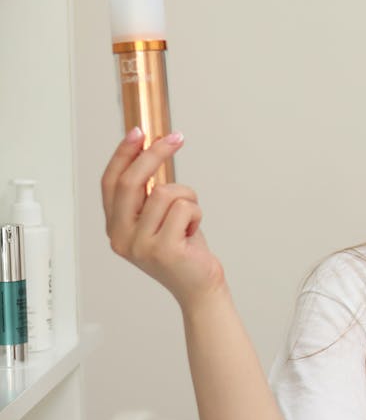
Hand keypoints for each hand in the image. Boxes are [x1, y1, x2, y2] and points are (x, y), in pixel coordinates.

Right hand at [101, 128, 225, 309]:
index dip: (123, 154)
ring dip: (187, 197)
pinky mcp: (163, 249)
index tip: (139, 132)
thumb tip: (153, 153)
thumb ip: (149, 196)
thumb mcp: (159, 220)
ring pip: (166, 192)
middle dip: (155, 154)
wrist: (199, 287)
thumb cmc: (183, 250)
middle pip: (132, 181)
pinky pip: (184, 208)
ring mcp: (140, 244)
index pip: (111, 183)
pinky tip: (194, 232)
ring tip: (190, 218)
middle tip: (176, 138)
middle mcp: (121, 236)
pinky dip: (196, 213)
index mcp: (115, 227)